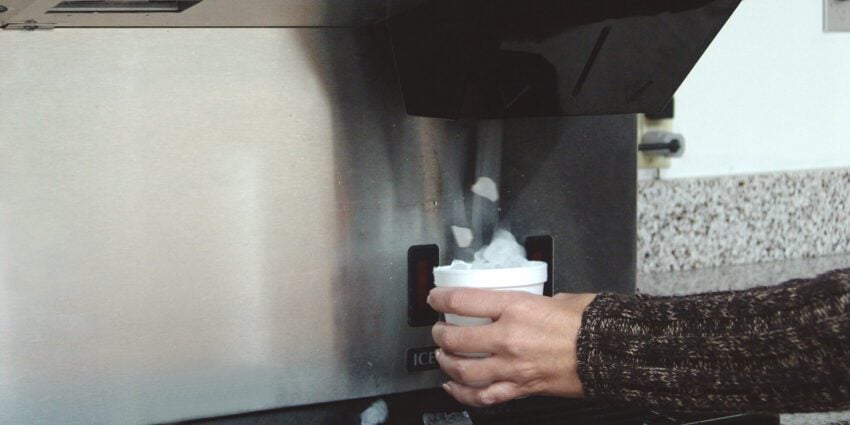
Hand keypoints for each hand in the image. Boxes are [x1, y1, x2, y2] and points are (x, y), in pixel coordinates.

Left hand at [427, 288, 596, 406]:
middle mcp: (508, 338)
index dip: (440, 299)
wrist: (612, 353)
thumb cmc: (592, 325)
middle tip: (438, 330)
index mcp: (516, 308)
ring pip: (463, 370)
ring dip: (446, 363)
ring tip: (442, 357)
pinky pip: (483, 396)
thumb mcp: (560, 297)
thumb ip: (535, 300)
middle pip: (456, 339)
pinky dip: (462, 393)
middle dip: (440, 334)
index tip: (434, 298)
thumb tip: (527, 302)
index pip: (463, 301)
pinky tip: (453, 387)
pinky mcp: (521, 388)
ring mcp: (513, 367)